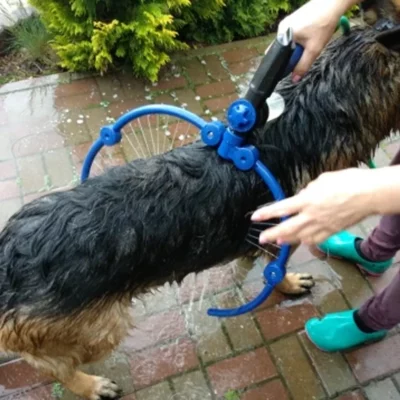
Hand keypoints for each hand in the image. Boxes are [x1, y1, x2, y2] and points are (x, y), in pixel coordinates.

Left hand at [251, 168, 379, 244]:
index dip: (266, 213)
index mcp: (307, 200)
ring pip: (300, 237)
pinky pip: (316, 240)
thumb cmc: (348, 182)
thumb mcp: (322, 179)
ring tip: (278, 241)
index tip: (255, 217)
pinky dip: (307, 241)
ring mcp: (322, 225)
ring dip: (288, 240)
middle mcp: (311, 215)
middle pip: (287, 228)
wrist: (369, 194)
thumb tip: (302, 194)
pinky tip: (302, 241)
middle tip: (261, 238)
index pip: (281, 208)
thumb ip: (308, 189)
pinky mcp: (332, 231)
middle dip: (272, 234)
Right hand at [278, 0, 356, 80]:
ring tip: (309, 42)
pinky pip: (292, 36)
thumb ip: (302, 66)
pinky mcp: (293, 20)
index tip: (292, 68)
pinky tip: (310, 36)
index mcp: (282, 34)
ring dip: (297, 48)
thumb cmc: (323, 24)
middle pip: (282, 50)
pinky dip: (300, 41)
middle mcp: (281, 27)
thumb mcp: (313, 50)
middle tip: (305, 53)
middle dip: (292, 56)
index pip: (275, 55)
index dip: (283, 65)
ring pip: (288, 43)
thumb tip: (294, 79)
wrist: (333, 4)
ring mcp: (287, 22)